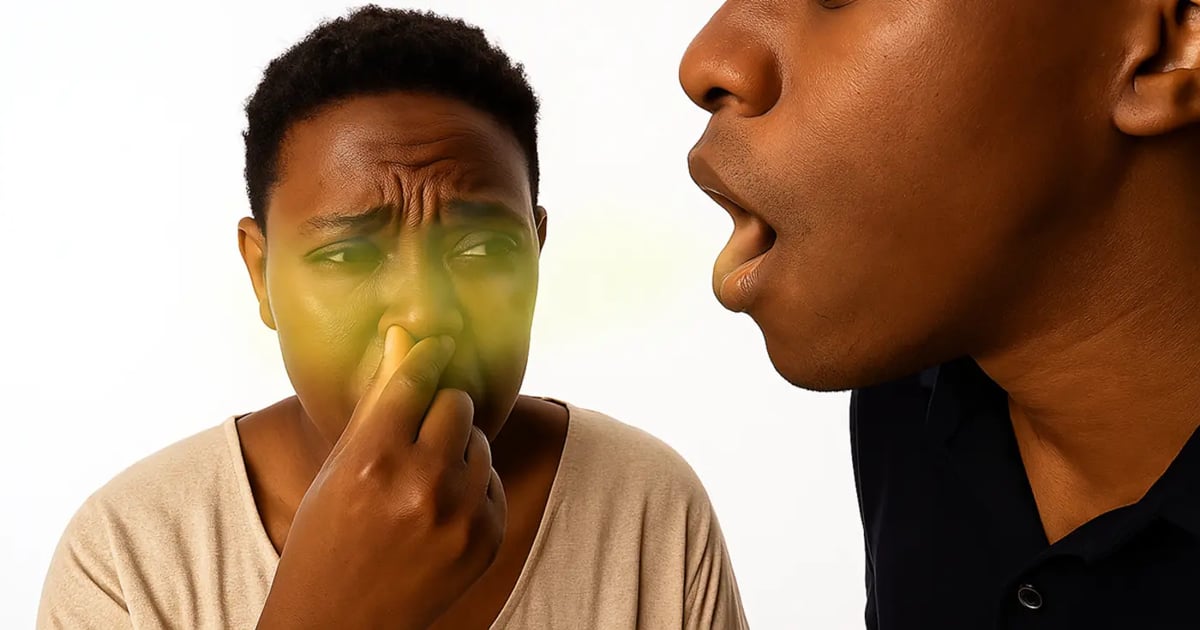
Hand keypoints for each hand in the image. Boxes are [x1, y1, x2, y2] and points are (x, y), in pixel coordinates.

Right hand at [257, 327, 506, 629]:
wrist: (339, 622)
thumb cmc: (326, 538)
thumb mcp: (338, 468)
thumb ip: (376, 404)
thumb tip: (402, 338)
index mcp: (373, 460)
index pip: (415, 380)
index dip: (427, 355)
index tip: (436, 344)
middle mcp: (420, 485)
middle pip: (458, 405)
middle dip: (442, 409)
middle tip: (423, 428)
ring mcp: (459, 516)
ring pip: (480, 442)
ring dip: (458, 449)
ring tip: (423, 481)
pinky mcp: (486, 539)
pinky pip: (493, 483)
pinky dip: (472, 488)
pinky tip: (438, 513)